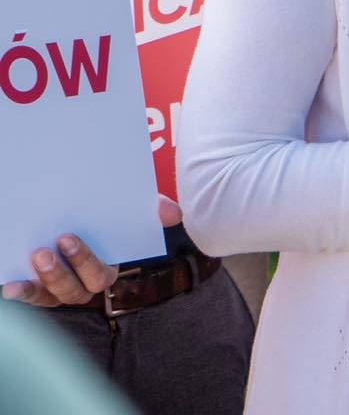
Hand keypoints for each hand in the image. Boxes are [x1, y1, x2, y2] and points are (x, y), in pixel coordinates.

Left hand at [2, 195, 181, 306]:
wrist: (66, 224)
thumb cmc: (103, 222)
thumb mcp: (129, 214)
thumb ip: (152, 209)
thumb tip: (173, 213)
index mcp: (104, 270)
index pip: (100, 274)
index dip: (85, 261)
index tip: (68, 239)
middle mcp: (81, 287)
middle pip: (76, 289)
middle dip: (61, 270)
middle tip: (49, 246)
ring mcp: (56, 291)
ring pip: (51, 295)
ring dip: (42, 281)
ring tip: (35, 257)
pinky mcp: (35, 291)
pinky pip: (28, 297)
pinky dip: (19, 292)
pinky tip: (9, 286)